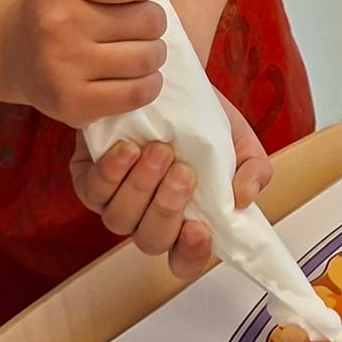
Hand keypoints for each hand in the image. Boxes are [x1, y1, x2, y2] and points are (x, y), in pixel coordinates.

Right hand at [1, 0, 170, 127]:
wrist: (15, 50)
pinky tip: (131, 75)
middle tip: (131, 26)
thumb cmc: (65, 4)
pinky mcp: (71, 103)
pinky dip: (147, 84)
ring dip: (151, 53)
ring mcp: (61, 66)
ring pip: (149, 57)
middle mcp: (56, 21)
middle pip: (150, 20)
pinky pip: (139, 92)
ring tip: (132, 49)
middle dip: (151, 21)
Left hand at [68, 95, 273, 279]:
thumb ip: (253, 169)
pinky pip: (92, 191)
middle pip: (151, 240)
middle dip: (167, 209)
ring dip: (141, 188)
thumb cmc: (203, 119)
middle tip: (183, 172)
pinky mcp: (89, 180)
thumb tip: (243, 198)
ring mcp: (115, 202)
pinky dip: (110, 173)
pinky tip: (127, 149)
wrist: (166, 82)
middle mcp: (147, 218)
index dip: (191, 254)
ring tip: (158, 151)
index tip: (200, 228)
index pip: (185, 259)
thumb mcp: (238, 140)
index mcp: (186, 220)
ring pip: (119, 219)